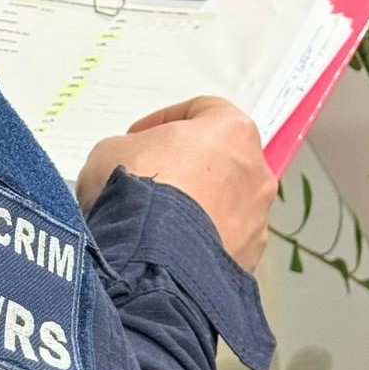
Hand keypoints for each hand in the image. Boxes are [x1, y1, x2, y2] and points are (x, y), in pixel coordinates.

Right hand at [76, 96, 276, 272]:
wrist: (151, 256)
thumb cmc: (138, 188)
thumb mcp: (111, 150)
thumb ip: (129, 149)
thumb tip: (130, 166)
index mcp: (232, 130)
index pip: (203, 110)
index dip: (164, 120)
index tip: (138, 137)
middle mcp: (256, 171)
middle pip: (219, 159)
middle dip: (184, 166)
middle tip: (147, 177)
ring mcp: (256, 219)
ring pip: (224, 204)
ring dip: (194, 206)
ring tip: (154, 221)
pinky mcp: (248, 259)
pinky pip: (220, 241)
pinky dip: (197, 241)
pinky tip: (166, 248)